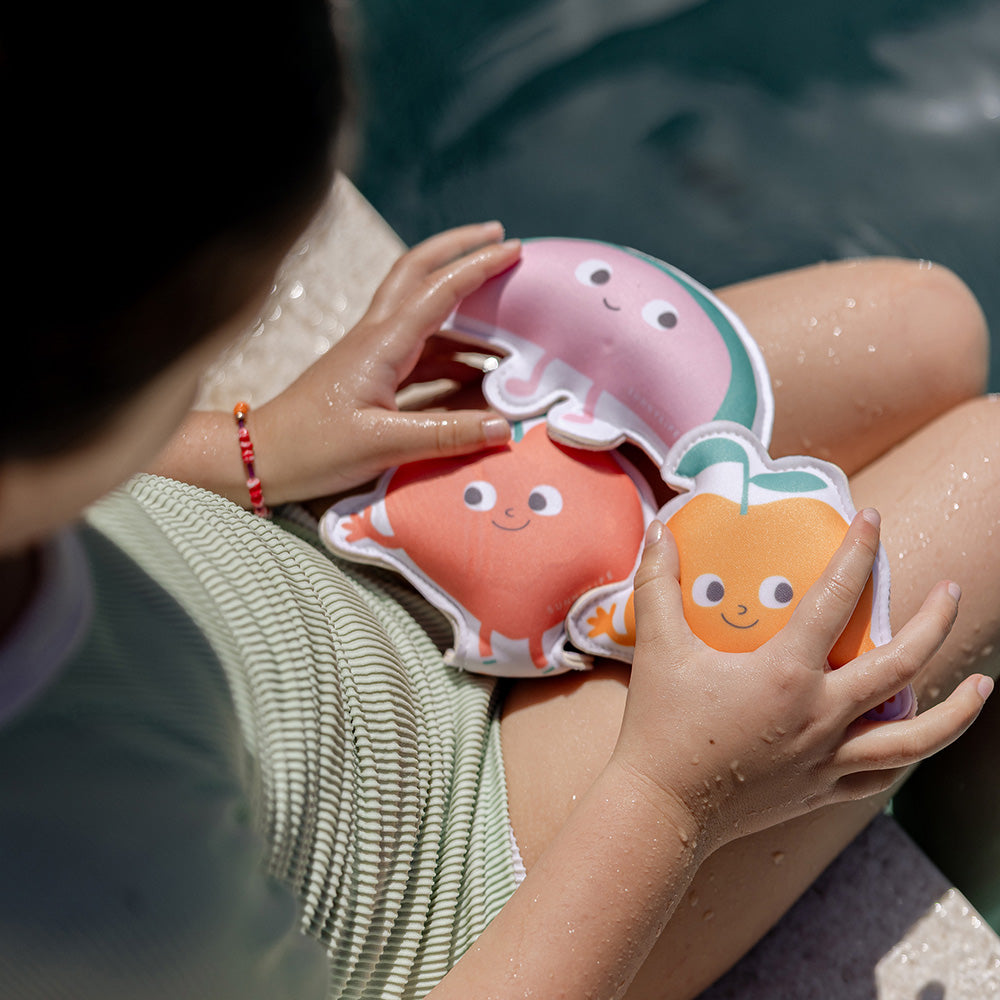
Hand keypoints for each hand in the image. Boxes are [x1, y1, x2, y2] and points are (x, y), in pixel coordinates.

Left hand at [253, 222, 519, 502]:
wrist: (261, 457)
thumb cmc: (313, 448)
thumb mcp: (383, 445)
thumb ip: (446, 434)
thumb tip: (503, 427)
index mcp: (380, 345)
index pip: (437, 290)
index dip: (477, 266)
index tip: (514, 248)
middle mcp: (376, 338)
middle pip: (418, 272)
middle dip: (458, 249)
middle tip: (499, 238)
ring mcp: (371, 354)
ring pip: (422, 313)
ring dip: (463, 308)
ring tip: (507, 320)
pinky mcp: (370, 376)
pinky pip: (420, 351)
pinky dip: (453, 351)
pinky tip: (478, 371)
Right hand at [612, 510, 990, 849]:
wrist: (662, 807)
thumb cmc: (660, 726)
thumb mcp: (657, 646)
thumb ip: (657, 583)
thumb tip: (658, 531)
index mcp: (785, 673)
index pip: (835, 597)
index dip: (858, 552)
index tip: (872, 520)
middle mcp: (820, 714)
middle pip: (901, 663)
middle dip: (935, 621)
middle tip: (949, 590)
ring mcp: (827, 757)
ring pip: (915, 735)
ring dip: (956, 708)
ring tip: (981, 684)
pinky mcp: (822, 790)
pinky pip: (882, 774)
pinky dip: (909, 754)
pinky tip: (919, 737)